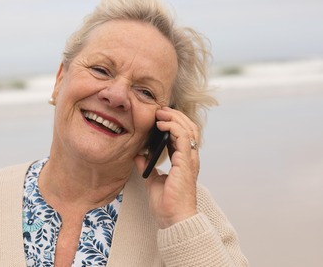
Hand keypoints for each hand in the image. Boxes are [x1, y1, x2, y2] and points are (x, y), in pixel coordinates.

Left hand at [134, 107, 199, 227]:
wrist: (173, 219)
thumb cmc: (166, 204)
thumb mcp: (153, 180)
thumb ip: (148, 166)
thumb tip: (139, 155)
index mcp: (183, 162)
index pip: (183, 135)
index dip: (173, 123)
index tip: (159, 117)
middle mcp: (189, 158)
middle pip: (189, 128)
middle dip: (175, 116)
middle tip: (160, 111)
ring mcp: (189, 160)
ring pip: (188, 129)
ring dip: (174, 118)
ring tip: (161, 114)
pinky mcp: (185, 162)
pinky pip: (183, 137)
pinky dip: (173, 127)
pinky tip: (161, 125)